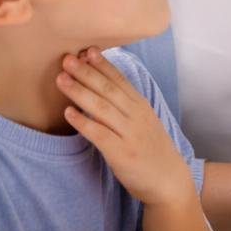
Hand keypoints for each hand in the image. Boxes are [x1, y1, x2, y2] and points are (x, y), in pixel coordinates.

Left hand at [58, 48, 195, 206]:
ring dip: (80, 91)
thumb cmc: (152, 150)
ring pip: (102, 107)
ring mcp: (130, 134)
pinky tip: (68, 113)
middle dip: (86, 72)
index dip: (102, 64)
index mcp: (141, 106)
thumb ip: (126, 105)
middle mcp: (137, 116)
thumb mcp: (144, 122)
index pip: (120, 79)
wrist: (168, 181)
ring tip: (61, 79)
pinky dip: (83, 122)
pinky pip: (99, 134)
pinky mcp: (121, 153)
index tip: (86, 49)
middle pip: (108, 89)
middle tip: (67, 58)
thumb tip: (102, 86)